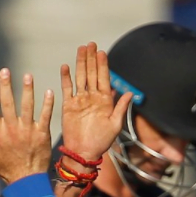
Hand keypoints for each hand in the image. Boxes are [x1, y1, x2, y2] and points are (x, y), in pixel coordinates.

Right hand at [0, 69, 53, 184]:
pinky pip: (45, 116)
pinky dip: (47, 104)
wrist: (26, 181)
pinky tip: (48, 91)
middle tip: (5, 71)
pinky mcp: (42, 134)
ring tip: (27, 76)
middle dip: (6, 86)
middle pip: (8, 103)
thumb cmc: (4, 170)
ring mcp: (28, 131)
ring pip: (28, 106)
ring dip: (27, 90)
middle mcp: (12, 130)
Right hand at [60, 42, 131, 163]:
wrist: (84, 152)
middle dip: (91, 58)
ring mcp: (80, 100)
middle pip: (92, 73)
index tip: (102, 51)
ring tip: (80, 49)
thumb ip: (121, 108)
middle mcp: (92, 97)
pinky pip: (67, 89)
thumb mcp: (115, 125)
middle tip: (91, 43)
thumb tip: (129, 93)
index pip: (104, 78)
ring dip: (80, 63)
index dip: (103, 64)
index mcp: (105, 100)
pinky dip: (66, 78)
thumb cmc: (101, 141)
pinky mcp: (68, 106)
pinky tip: (66, 67)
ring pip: (80, 77)